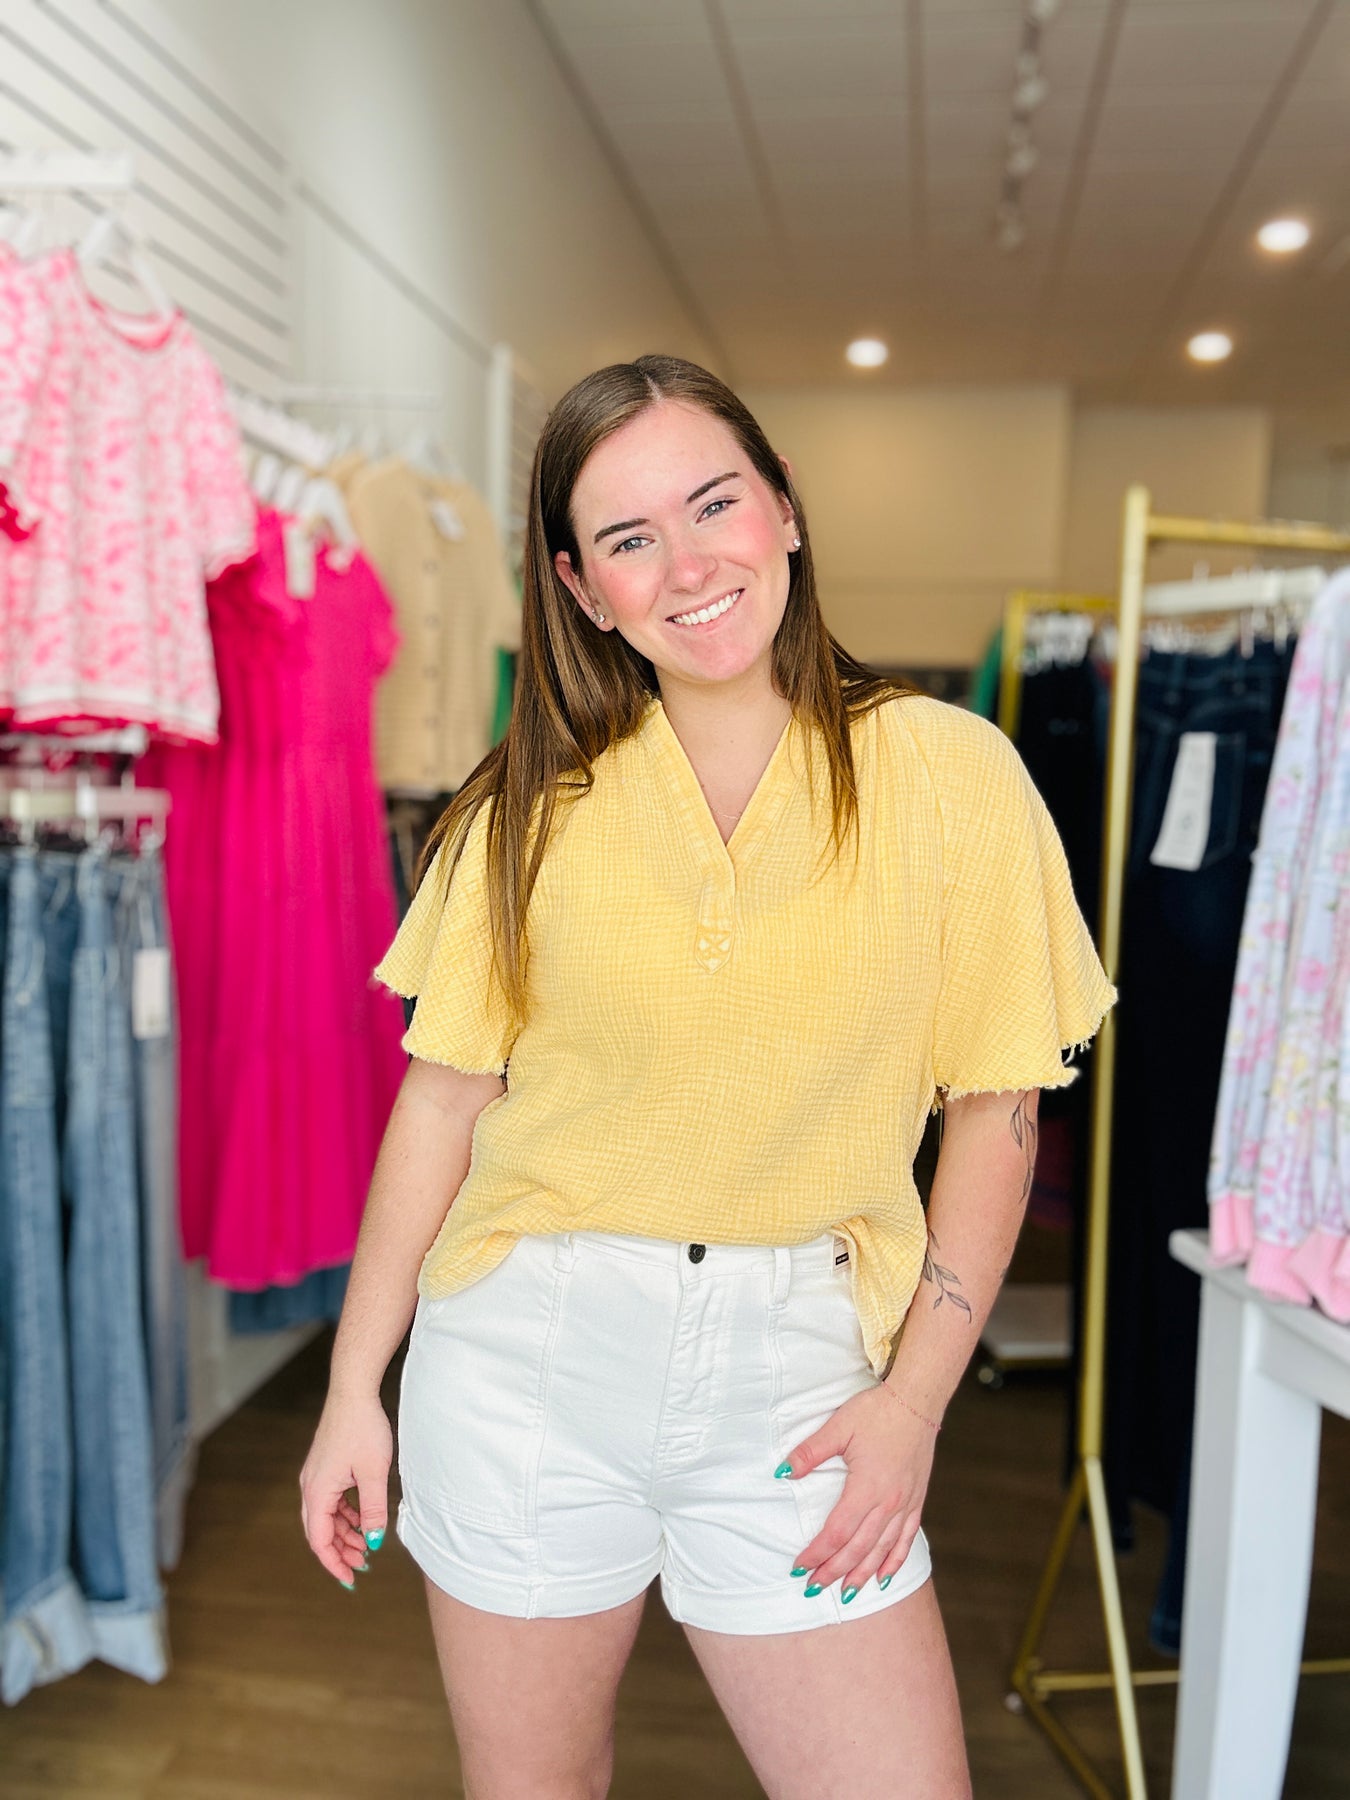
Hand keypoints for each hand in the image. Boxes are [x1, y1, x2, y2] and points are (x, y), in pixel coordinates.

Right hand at [299, 1391, 393, 1588]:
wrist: (353, 1392)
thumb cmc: (363, 1428)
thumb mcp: (374, 1473)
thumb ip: (373, 1510)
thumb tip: (373, 1541)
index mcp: (317, 1492)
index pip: (319, 1540)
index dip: (333, 1563)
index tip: (350, 1579)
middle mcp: (311, 1486)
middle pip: (319, 1531)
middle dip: (340, 1551)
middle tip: (363, 1565)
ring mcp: (316, 1476)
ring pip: (326, 1516)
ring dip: (343, 1533)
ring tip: (366, 1544)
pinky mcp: (325, 1467)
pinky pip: (331, 1501)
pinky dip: (344, 1515)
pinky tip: (362, 1518)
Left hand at [777, 1383, 937, 1599]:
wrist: (917, 1401)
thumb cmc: (876, 1411)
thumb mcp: (838, 1427)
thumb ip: (810, 1452)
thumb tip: (782, 1473)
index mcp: (867, 1487)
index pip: (837, 1531)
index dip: (817, 1553)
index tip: (799, 1567)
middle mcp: (889, 1503)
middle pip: (858, 1548)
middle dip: (834, 1571)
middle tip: (813, 1588)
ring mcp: (906, 1504)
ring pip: (882, 1550)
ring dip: (862, 1574)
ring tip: (846, 1595)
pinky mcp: (916, 1500)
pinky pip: (906, 1540)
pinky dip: (894, 1561)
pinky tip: (884, 1577)